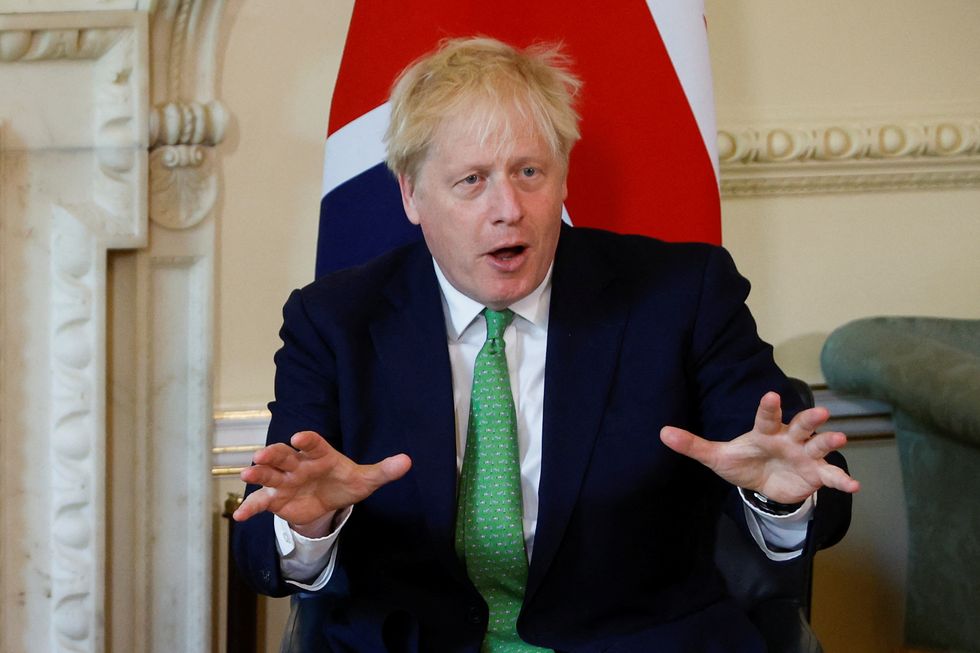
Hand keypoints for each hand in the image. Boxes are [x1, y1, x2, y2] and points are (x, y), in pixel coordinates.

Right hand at [233, 430, 411, 536]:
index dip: (307, 440)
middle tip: (261, 455)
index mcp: (321, 454)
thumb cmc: (347, 482)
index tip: (300, 438)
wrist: (331, 499)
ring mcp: (285, 480)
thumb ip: (384, 470)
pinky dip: (250, 507)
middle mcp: (299, 464)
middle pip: (284, 455)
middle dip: (273, 454)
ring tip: (247, 476)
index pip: (314, 443)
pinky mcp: (277, 499)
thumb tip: (408, 461)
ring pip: (269, 475)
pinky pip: (262, 502)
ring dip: (257, 474)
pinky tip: (240, 516)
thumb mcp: (367, 478)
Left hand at [659, 391, 859, 503]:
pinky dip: (842, 479)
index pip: (766, 416)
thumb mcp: (716, 456)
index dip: (769, 406)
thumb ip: (693, 445)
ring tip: (840, 439)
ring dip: (829, 442)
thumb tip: (662, 433)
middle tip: (821, 412)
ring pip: (819, 445)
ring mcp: (804, 455)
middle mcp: (789, 438)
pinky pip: (830, 476)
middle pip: (801, 425)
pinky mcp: (815, 474)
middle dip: (810, 419)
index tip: (770, 394)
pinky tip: (853, 485)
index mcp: (765, 431)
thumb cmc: (743, 462)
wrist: (763, 485)